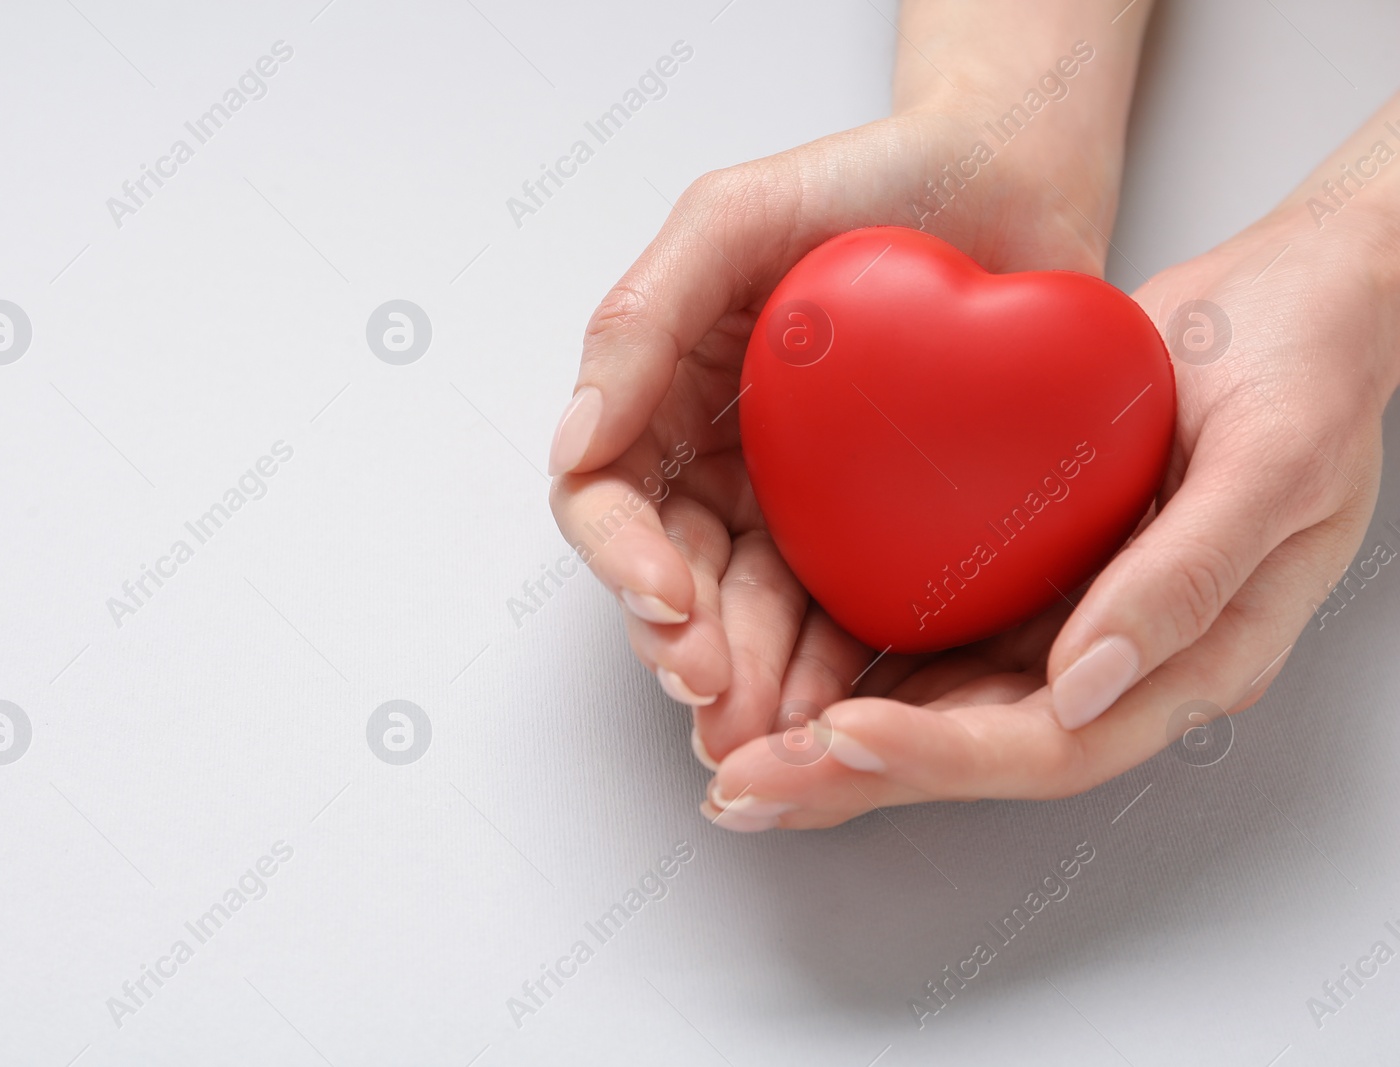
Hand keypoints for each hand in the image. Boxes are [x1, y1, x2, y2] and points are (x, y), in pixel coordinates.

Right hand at [547, 101, 1122, 769]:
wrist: (1012, 178)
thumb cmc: (866, 181)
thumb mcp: (731, 220)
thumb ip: (640, 318)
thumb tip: (571, 443)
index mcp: (666, 398)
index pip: (608, 499)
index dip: (622, 562)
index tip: (667, 604)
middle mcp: (719, 463)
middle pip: (675, 580)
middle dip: (688, 650)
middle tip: (719, 705)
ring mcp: (798, 504)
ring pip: (751, 617)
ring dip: (752, 683)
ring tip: (775, 736)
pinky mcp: (878, 532)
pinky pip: (844, 613)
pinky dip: (836, 668)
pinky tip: (846, 711)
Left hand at [703, 206, 1396, 830]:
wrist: (1299, 302)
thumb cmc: (1312, 373)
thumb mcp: (1273, 462)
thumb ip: (1187, 579)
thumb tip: (1087, 683)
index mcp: (1191, 660)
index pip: (1050, 743)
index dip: (942, 753)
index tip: (841, 733)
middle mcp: (1117, 662)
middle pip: (973, 750)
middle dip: (854, 775)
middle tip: (742, 784)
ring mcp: (1067, 622)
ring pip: (938, 710)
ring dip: (836, 743)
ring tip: (736, 757)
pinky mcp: (1028, 575)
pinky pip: (933, 640)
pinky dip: (854, 664)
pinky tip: (779, 669)